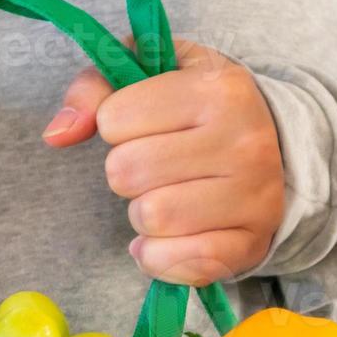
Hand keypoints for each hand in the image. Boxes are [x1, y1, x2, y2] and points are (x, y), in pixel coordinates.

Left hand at [42, 41, 282, 284]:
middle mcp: (244, 141)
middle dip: (125, 171)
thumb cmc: (199, 107)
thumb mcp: (153, 74)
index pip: (114, 118)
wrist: (278, 147)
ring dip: (141, 213)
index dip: (116, 124)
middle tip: (153, 165)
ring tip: (165, 196)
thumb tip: (57, 134)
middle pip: (127, 171)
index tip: (144, 124)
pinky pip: (178, 262)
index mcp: (218, 89)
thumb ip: (95, 90)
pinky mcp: (252, 244)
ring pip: (151, 217)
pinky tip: (167, 237)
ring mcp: (254, 196)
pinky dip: (157, 256)